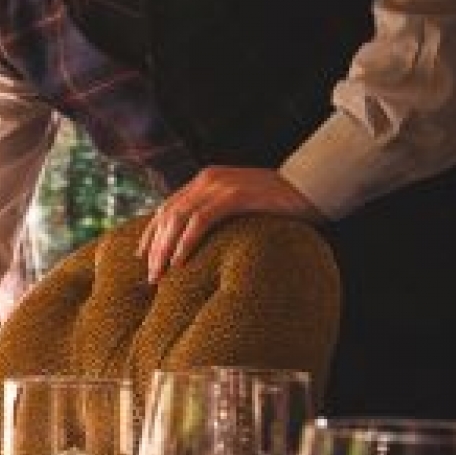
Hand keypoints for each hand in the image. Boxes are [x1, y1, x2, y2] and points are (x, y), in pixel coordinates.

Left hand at [140, 167, 321, 281]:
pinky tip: (180, 262)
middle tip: (149, 275)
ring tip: (159, 274)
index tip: (141, 255)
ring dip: (165, 249)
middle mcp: (207, 179)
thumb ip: (219, 215)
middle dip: (154, 246)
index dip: (152, 232)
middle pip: (168, 214)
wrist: (314, 187)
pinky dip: (187, 242)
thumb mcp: (242, 207)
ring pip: (178, 218)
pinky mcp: (234, 195)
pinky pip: (201, 221)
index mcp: (206, 180)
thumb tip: (201, 242)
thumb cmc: (282, 204)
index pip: (168, 207)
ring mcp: (220, 185)